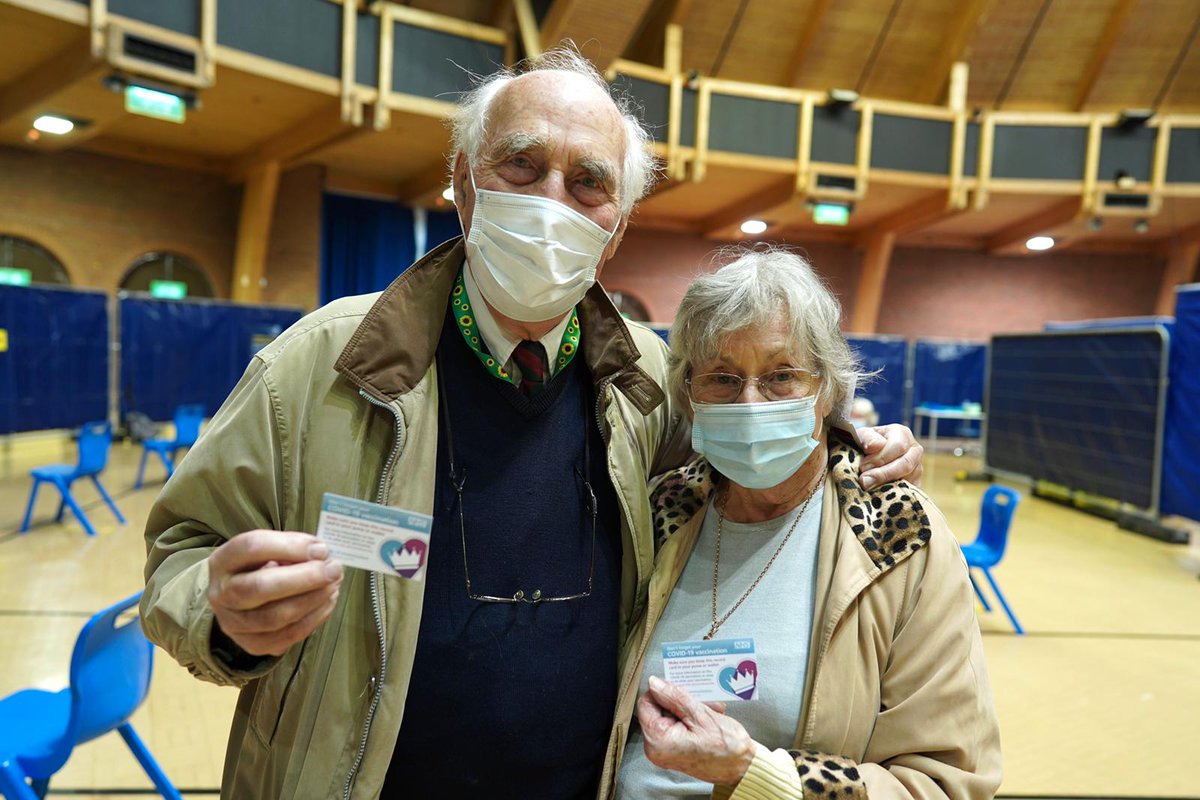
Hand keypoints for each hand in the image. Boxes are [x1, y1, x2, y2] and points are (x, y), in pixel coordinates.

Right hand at [207, 531, 342, 656]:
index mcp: (223, 561)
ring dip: (312, 600)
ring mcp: (233, 624)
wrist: (236, 598)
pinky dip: (313, 620)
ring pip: (275, 617)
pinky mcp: (250, 644)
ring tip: (334, 585)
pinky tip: (327, 603)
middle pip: (261, 587)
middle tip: (334, 570)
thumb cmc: (258, 566)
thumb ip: (290, 548)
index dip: (290, 546)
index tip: (321, 548)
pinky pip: (286, 637)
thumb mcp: (267, 549)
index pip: (252, 547)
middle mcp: (221, 594)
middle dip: (304, 578)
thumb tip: (321, 554)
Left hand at [637, 675, 755, 785]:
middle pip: (658, 709)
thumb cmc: (726, 748)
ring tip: (711, 709)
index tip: (681, 688)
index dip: (663, 692)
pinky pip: (677, 726)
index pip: (646, 703)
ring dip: (691, 708)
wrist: (743, 768)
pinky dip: (692, 718)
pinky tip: (709, 716)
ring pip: (670, 716)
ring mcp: (665, 751)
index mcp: (658, 741)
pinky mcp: (674, 750)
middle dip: (681, 701)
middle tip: (702, 700)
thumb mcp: (700, 714)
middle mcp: (657, 749)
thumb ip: (675, 697)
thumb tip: (656, 683)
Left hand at [858, 423, 923, 487]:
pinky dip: (894, 493)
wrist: (868, 456)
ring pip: (909, 479)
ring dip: (887, 484)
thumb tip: (876, 445)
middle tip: (864, 481)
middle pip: (906, 464)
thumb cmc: (866, 444)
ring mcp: (918, 468)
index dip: (880, 458)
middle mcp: (914, 450)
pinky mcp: (916, 484)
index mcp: (902, 434)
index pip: (898, 446)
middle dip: (883, 474)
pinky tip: (878, 493)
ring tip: (869, 485)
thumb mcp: (862, 436)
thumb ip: (867, 437)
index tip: (863, 466)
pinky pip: (910, 491)